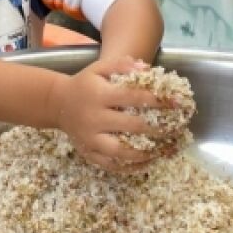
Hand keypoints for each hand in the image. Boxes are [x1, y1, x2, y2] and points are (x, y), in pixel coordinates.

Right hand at [46, 55, 169, 172]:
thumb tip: (147, 70)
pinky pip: (109, 165)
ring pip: (120, 151)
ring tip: (163, 151)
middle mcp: (94, 118)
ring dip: (145, 153)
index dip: (156, 100)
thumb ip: (122, 65)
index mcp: (99, 95)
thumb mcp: (99, 68)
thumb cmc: (84, 84)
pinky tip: (146, 163)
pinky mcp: (87, 152)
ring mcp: (90, 138)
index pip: (132, 98)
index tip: (176, 103)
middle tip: (176, 130)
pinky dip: (129, 167)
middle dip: (157, 129)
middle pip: (130, 126)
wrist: (57, 104)